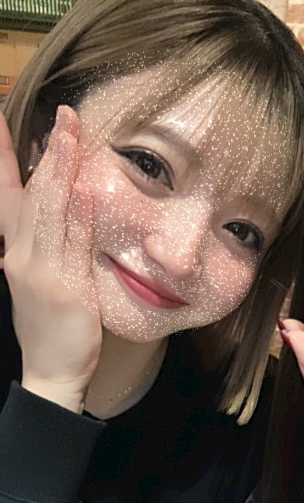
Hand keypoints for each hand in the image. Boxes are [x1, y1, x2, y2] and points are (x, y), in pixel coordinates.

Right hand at [0, 106, 101, 412]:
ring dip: (61, 171)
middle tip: (62, 115)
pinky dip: (76, 215)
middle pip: (32, 194)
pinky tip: (82, 189)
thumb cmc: (50, 325)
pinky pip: (71, 244)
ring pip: (49, 212)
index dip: (4, 158)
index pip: (7, 195)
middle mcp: (21, 255)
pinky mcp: (64, 288)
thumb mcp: (41, 277)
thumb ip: (49, 241)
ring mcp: (41, 271)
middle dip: (47, 153)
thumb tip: (65, 199)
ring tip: (71, 135)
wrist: (51, 371)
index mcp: (14, 250)